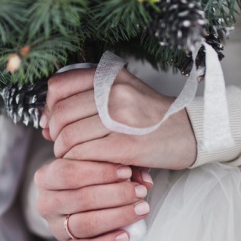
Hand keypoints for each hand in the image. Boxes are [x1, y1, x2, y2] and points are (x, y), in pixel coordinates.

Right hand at [34, 158, 152, 240]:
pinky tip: (126, 235)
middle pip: (80, 199)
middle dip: (115, 194)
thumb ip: (115, 161)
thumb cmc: (87, 175)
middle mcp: (46, 203)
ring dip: (117, 217)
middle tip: (139, 191)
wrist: (71, 197)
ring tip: (140, 209)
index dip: (99, 172)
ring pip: (84, 224)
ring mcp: (54, 226)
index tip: (126, 171)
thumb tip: (142, 177)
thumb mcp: (94, 162)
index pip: (68, 173)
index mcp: (45, 177)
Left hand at [41, 67, 196, 169]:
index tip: (50, 122)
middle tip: (60, 144)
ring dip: (65, 152)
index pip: (59, 87)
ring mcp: (120, 118)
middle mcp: (114, 92)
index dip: (48, 108)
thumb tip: (47, 118)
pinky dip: (78, 163)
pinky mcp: (126, 145)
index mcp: (110, 77)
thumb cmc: (153, 115)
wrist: (193, 131)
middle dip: (54, 134)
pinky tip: (88, 164)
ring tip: (75, 156)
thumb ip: (89, 96)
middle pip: (60, 114)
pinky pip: (84, 155)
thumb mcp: (123, 91)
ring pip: (69, 137)